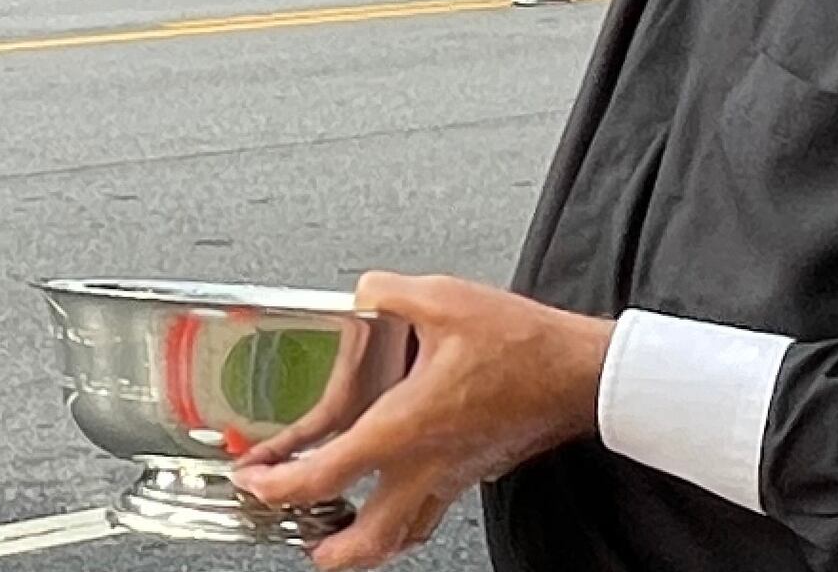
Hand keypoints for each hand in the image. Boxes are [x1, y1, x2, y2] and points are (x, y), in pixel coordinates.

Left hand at [226, 274, 612, 567]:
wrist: (581, 372)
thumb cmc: (524, 346)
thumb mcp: (442, 299)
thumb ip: (386, 292)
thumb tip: (361, 293)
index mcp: (406, 426)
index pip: (329, 473)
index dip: (282, 484)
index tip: (256, 482)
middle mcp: (427, 463)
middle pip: (369, 534)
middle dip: (328, 548)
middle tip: (296, 538)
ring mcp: (453, 474)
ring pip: (404, 533)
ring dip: (367, 545)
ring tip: (339, 544)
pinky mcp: (474, 470)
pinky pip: (431, 510)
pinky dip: (404, 520)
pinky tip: (396, 504)